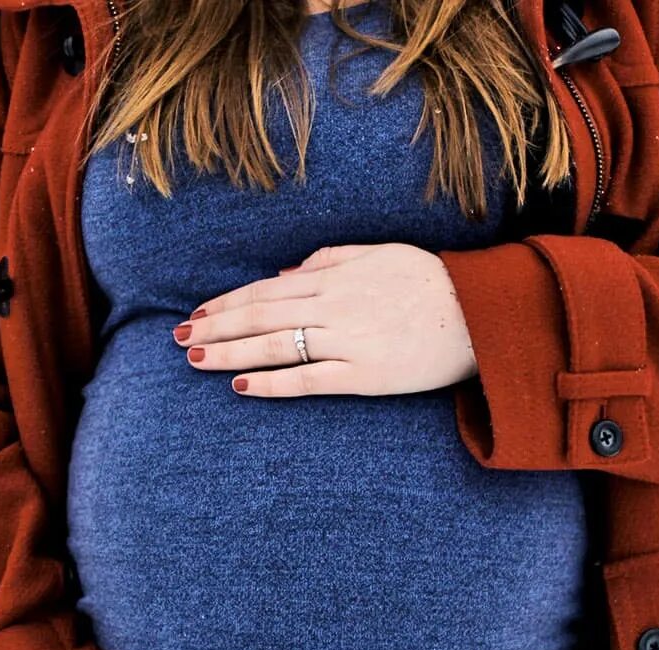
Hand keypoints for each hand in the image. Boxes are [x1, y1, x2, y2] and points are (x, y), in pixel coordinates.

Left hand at [171, 242, 477, 396]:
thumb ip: (331, 259)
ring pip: (275, 346)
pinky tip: (242, 386)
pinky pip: (308, 380)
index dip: (227, 302)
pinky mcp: (364, 376)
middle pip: (260, 316)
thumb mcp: (379, 254)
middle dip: (215, 327)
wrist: (478, 314)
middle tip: (180, 339)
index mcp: (334, 277)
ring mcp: (347, 342)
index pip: (266, 290)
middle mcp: (333, 307)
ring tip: (197, 360)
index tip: (198, 313)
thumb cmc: (430, 281)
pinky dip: (272, 382)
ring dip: (230, 353)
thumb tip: (286, 273)